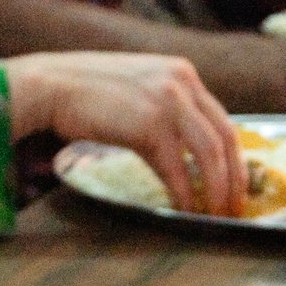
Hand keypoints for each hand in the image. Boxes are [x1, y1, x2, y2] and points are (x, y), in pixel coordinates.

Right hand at [3, 51, 243, 215]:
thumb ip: (163, 107)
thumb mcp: (136, 89)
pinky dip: (185, 192)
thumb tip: (181, 149)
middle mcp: (182, 82)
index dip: (233, 155)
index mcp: (182, 72)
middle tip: (235, 205)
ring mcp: (168, 101)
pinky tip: (185, 209)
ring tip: (216, 213)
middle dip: (235, 177)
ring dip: (217, 189)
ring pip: (210, 154)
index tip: (235, 181)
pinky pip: (178, 167)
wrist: (50, 85)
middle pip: (225, 136)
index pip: (222, 118)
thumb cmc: (84, 92)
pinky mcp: (151, 124)